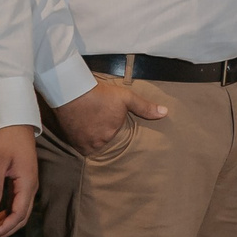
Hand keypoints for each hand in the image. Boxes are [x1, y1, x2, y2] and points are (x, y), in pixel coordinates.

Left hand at [0, 125, 37, 236]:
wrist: (15, 126)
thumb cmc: (6, 141)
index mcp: (27, 184)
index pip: (18, 214)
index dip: (4, 228)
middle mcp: (30, 189)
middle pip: (20, 218)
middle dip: (3, 231)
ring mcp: (26, 187)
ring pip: (17, 214)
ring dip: (2, 225)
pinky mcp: (21, 184)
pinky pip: (15, 205)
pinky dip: (3, 215)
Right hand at [52, 76, 169, 153]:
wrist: (72, 90)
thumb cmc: (100, 94)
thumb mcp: (125, 98)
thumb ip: (145, 107)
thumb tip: (165, 112)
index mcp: (111, 137)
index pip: (118, 144)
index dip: (115, 135)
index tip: (113, 129)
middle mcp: (97, 144)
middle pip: (104, 145)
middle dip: (104, 138)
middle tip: (102, 127)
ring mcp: (82, 143)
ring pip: (92, 146)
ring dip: (93, 140)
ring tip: (93, 129)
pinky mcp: (71, 140)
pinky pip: (79, 146)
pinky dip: (82, 140)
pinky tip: (83, 130)